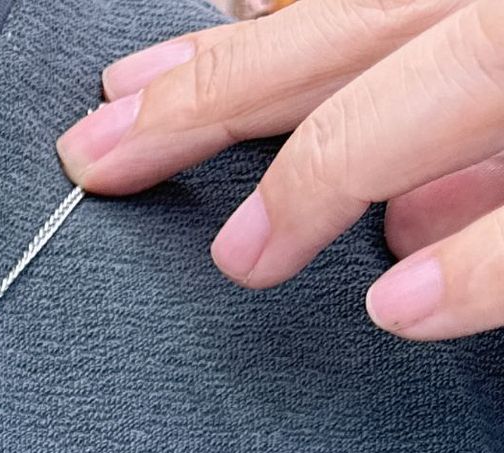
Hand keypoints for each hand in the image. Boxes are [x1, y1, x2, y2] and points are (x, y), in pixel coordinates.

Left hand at [56, 0, 503, 341]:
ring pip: (459, 78)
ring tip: (243, 259)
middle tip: (103, 162)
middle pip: (363, 31)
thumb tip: (398, 224)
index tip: (120, 99)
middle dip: (219, 97)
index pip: (343, 12)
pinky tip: (392, 307)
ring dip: (333, 166)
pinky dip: (475, 264)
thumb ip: (447, 131)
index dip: (224, 58)